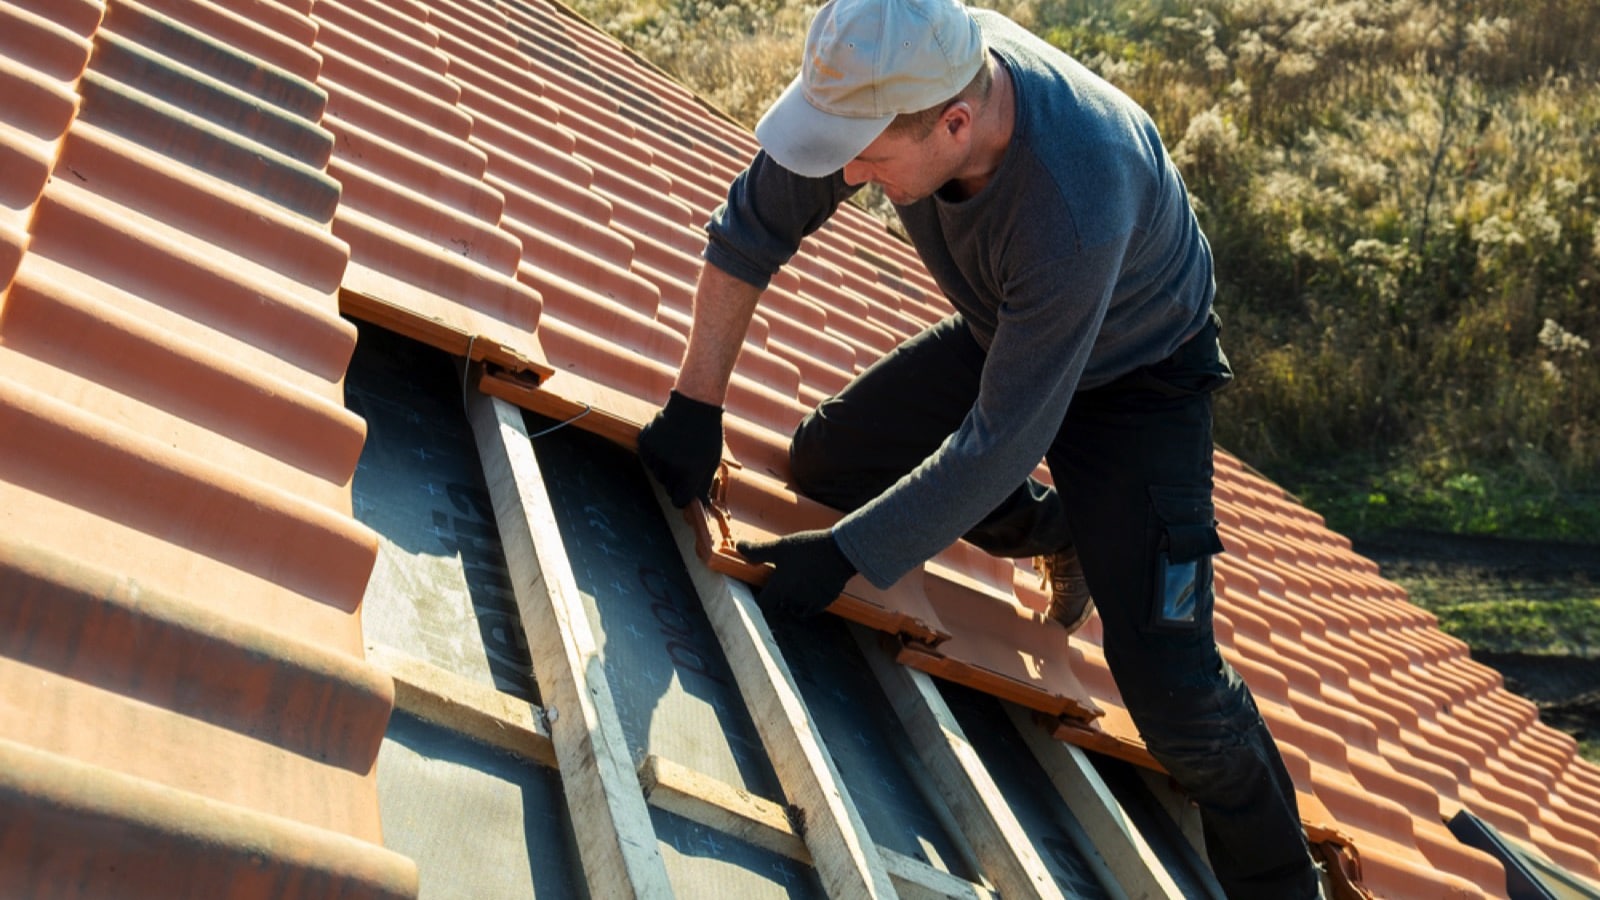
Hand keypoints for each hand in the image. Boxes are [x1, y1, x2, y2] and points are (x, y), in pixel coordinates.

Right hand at [638, 391, 723, 506]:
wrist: (694, 404)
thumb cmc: (708, 433)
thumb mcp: (712, 460)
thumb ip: (704, 484)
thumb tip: (701, 504)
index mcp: (690, 471)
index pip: (679, 501)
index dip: (683, 498)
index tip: (685, 492)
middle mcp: (671, 465)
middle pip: (667, 487)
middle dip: (675, 481)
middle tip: (685, 462)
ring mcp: (656, 452)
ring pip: (656, 473)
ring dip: (665, 467)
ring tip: (677, 449)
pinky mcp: (645, 441)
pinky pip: (647, 458)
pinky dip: (655, 453)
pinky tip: (666, 441)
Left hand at [736, 529, 856, 619]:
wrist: (840, 551)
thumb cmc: (808, 548)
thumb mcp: (780, 546)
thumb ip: (758, 551)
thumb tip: (738, 547)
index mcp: (780, 588)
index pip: (764, 603)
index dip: (763, 596)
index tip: (765, 587)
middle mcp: (793, 600)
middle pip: (780, 606)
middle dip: (779, 598)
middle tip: (782, 582)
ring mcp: (811, 602)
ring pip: (797, 609)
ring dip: (794, 602)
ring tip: (796, 586)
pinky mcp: (826, 600)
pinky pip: (813, 607)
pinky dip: (810, 602)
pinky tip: (812, 588)